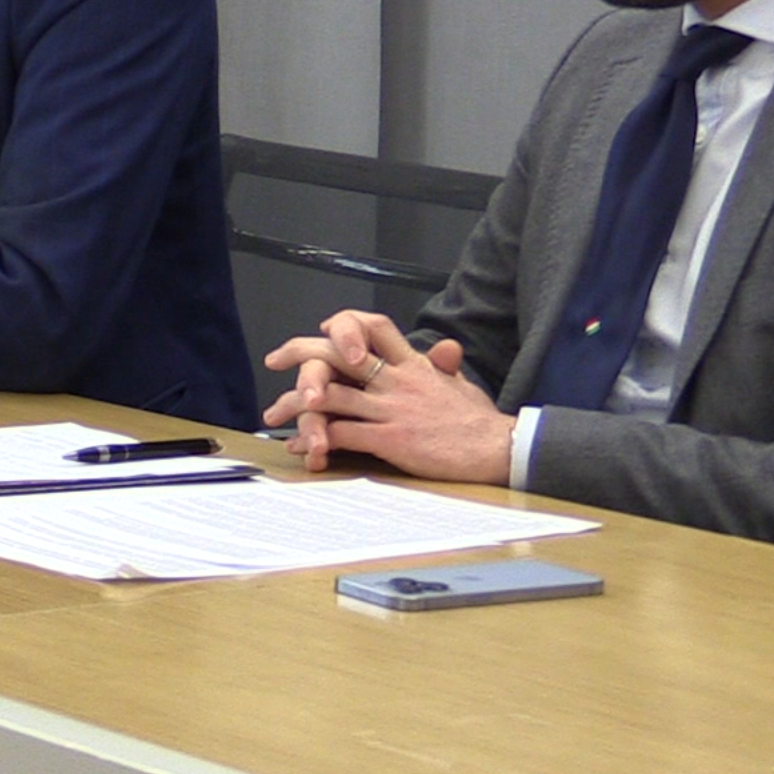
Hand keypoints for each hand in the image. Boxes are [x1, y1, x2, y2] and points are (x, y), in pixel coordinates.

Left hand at [261, 309, 512, 483]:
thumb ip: (443, 366)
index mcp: (413, 364)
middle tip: (274, 358)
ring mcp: (391, 408)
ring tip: (274, 412)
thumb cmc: (479, 421)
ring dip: (297, 403)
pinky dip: (317, 439)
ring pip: (330, 395)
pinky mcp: (390, 438)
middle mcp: (397, 380)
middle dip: (300, 353)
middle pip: (338, 354)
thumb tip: (445, 348)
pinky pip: (342, 433)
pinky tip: (301, 446)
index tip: (323, 330)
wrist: (499, 449)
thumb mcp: (461, 384)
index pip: (374, 326)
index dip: (344, 324)